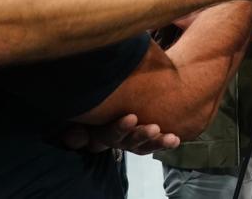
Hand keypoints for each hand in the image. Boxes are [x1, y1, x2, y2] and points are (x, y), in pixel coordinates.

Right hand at [61, 113, 179, 154]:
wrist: (109, 108)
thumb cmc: (101, 105)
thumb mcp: (91, 109)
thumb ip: (80, 124)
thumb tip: (74, 136)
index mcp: (102, 131)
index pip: (109, 131)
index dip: (121, 126)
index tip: (132, 117)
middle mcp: (118, 139)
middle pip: (129, 140)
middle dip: (141, 134)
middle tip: (154, 128)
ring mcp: (132, 142)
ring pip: (144, 145)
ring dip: (157, 142)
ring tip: (170, 138)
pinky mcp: (145, 141)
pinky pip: (155, 145)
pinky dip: (166, 143)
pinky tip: (177, 139)